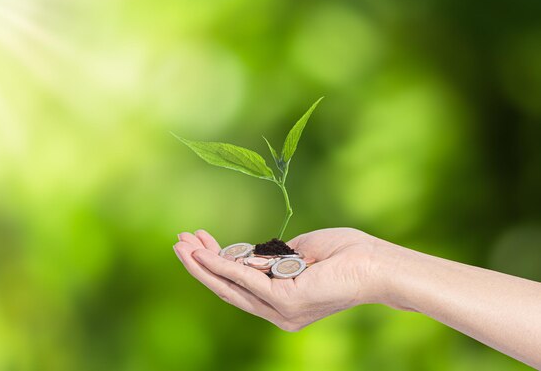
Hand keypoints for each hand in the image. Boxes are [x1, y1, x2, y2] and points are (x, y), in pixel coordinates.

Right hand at [173, 228, 390, 330]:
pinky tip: (202, 252)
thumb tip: (249, 255)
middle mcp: (279, 313)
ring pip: (230, 287)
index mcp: (284, 302)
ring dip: (202, 265)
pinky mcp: (284, 302)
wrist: (377, 263)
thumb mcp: (300, 251)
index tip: (199, 241)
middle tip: (178, 242)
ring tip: (180, 244)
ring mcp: (281, 311)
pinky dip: (221, 265)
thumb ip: (272, 257)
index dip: (216, 263)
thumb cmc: (347, 253)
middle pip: (228, 289)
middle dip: (200, 266)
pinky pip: (244, 280)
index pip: (241, 284)